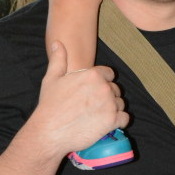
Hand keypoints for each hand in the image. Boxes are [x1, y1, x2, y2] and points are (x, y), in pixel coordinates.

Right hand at [34, 41, 128, 157]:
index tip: (94, 91)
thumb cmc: (50, 105)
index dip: (102, 82)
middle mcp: (104, 88)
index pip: (109, 74)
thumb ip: (59, 59)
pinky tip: (109, 124)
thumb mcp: (52, 78)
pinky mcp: (113, 121)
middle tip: (94, 106)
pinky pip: (125, 119)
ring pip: (120, 104)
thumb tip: (58, 43)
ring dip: (113, 109)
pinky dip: (119, 122)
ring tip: (99, 116)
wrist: (49, 131)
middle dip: (108, 96)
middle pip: (115, 89)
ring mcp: (110, 104)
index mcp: (92, 75)